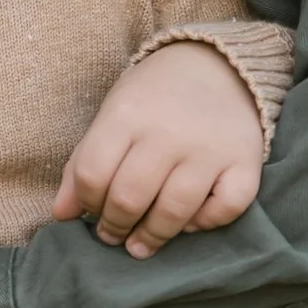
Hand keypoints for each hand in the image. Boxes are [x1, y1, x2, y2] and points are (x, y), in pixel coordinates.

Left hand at [53, 41, 264, 256]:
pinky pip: (226, 209)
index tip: (90, 211)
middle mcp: (169, 132)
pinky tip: (190, 223)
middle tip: (113, 234)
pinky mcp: (245, 161)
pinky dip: (206, 223)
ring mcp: (210, 149)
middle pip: (130, 197)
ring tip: (140, 245)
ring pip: (175, 211)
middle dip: (114, 227)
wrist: (218, 63)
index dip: (85, 203)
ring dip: (152, 236)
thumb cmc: (155, 96)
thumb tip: (61, 215)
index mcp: (128, 114)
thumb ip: (84, 162)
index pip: (93, 174)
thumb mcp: (113, 115)